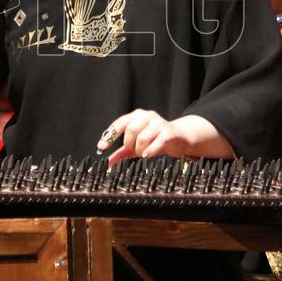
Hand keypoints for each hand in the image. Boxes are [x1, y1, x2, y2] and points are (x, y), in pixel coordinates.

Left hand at [96, 110, 234, 165]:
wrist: (180, 138)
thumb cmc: (156, 140)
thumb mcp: (136, 146)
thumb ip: (121, 153)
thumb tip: (107, 163)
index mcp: (136, 116)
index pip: (119, 124)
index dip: (109, 136)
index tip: (101, 147)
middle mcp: (147, 116)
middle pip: (130, 129)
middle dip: (130, 144)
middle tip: (134, 151)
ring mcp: (159, 123)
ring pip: (142, 137)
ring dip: (140, 149)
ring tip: (144, 153)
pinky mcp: (169, 132)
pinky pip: (158, 140)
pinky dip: (151, 149)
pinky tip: (147, 156)